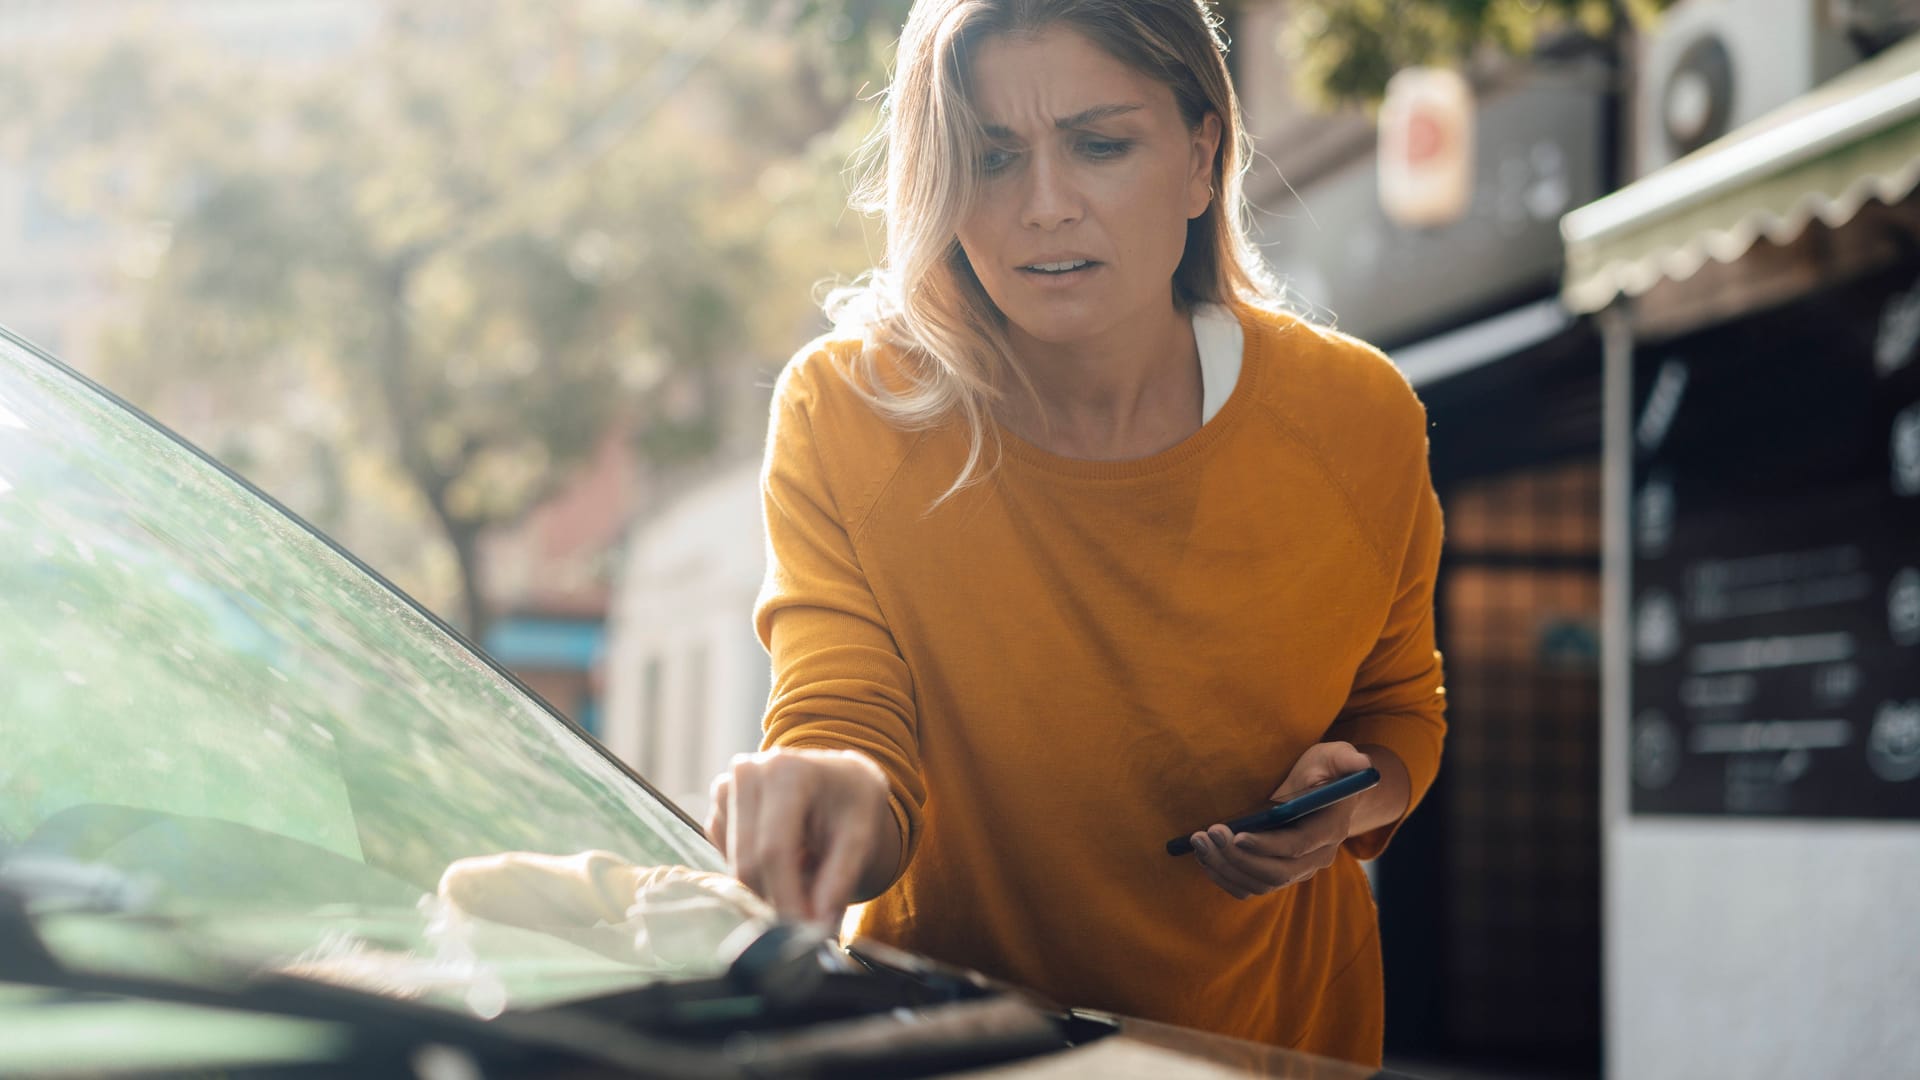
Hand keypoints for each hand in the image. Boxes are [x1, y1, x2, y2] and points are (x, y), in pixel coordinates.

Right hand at [706, 747, 898, 925]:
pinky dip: (756, 874)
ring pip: (735, 866)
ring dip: (767, 890)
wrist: (838, 778)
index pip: (774, 849)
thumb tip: (818, 928)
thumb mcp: (861, 836)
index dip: (787, 897)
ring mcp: (726, 788)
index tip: (804, 932)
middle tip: (805, 928)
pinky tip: (784, 861)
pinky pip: (728, 859)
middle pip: (748, 862)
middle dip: (776, 902)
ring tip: (806, 880)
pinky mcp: (717, 807)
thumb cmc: (851, 802)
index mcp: (786, 772)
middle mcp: (748, 774)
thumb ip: (839, 881)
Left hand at [1186, 741, 1374, 900]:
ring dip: (1225, 867)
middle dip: (1237, 857)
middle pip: (1276, 873)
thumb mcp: (1334, 756)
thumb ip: (1347, 759)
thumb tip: (1362, 764)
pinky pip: (1249, 888)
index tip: (1236, 834)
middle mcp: (1316, 858)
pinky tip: (1204, 855)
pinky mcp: (1277, 875)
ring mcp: (1297, 871)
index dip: (1266, 845)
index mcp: (1329, 830)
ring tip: (1199, 841)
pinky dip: (1224, 876)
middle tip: (1207, 834)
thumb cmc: (1324, 770)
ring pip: (1259, 884)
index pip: (1297, 847)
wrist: (1322, 793)